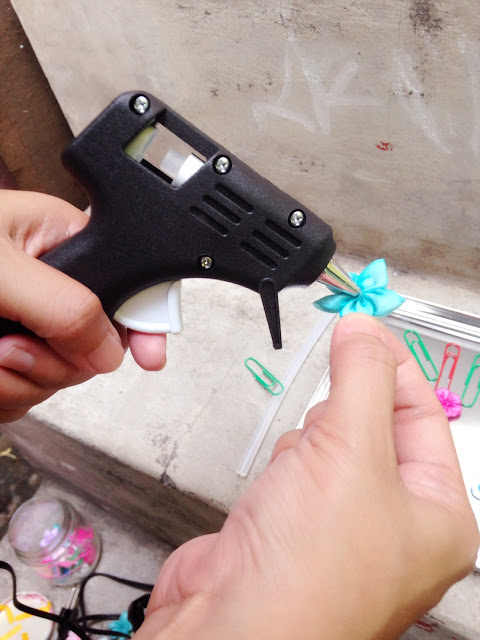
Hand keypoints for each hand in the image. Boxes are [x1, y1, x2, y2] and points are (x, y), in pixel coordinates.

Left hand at [0, 190, 166, 421]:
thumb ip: (63, 305)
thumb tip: (110, 348)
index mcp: (60, 240)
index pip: (128, 281)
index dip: (145, 320)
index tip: (152, 357)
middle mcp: (51, 282)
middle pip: (95, 342)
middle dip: (55, 360)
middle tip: (10, 349)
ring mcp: (29, 323)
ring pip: (60, 375)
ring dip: (20, 380)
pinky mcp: (6, 354)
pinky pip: (27, 392)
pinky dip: (3, 393)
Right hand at [139, 314, 478, 639]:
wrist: (228, 626)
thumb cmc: (308, 570)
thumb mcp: (351, 449)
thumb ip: (361, 377)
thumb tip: (364, 328)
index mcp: (437, 516)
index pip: (423, 414)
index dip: (392, 366)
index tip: (363, 328)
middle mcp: (395, 526)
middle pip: (375, 427)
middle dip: (344, 417)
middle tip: (330, 424)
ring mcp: (343, 528)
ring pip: (332, 445)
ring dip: (311, 445)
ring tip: (300, 473)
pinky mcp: (297, 526)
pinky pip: (299, 467)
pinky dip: (286, 467)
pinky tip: (278, 492)